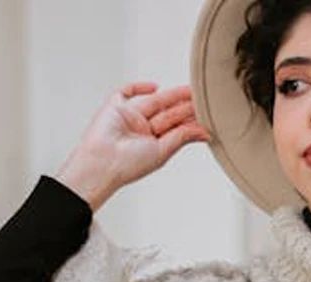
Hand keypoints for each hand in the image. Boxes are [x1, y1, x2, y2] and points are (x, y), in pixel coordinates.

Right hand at [56, 82, 210, 211]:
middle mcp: (142, 130)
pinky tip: (155, 87)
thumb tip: (204, 132)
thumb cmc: (127, 165)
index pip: (175, 128)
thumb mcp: (162, 152)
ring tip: (191, 90)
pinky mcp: (114, 107)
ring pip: (154, 102)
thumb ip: (182, 137)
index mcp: (153, 143)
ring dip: (172, 96)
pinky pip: (126, 92)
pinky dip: (139, 88)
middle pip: (168, 113)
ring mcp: (129, 117)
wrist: (101, 163)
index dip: (191, 121)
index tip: (208, 116)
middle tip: (204, 98)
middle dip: (185, 106)